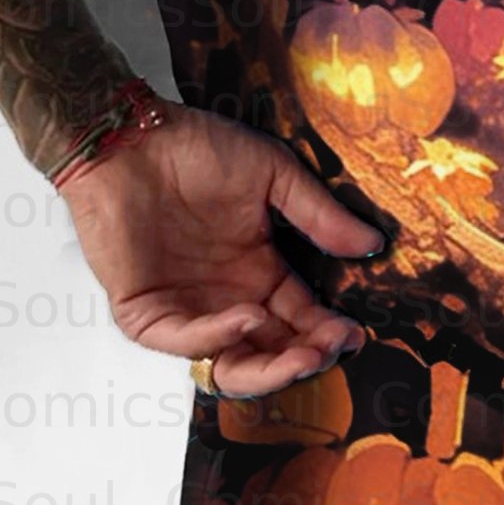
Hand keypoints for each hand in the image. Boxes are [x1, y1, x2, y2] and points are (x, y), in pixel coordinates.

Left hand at [58, 100, 383, 394]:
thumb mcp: (272, 174)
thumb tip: (372, 244)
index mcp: (258, 272)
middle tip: (331, 348)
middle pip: (270, 353)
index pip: (300, 319)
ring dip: (268, 367)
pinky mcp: (145, 312)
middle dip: (304, 359)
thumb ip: (317, 213)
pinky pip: (182, 342)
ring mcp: (186, 309)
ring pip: (227, 365)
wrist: (132, 137)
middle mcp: (226, 299)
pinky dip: (215, 338)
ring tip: (302, 353)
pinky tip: (248, 317)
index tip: (355, 333)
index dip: (327, 333)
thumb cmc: (198, 148)